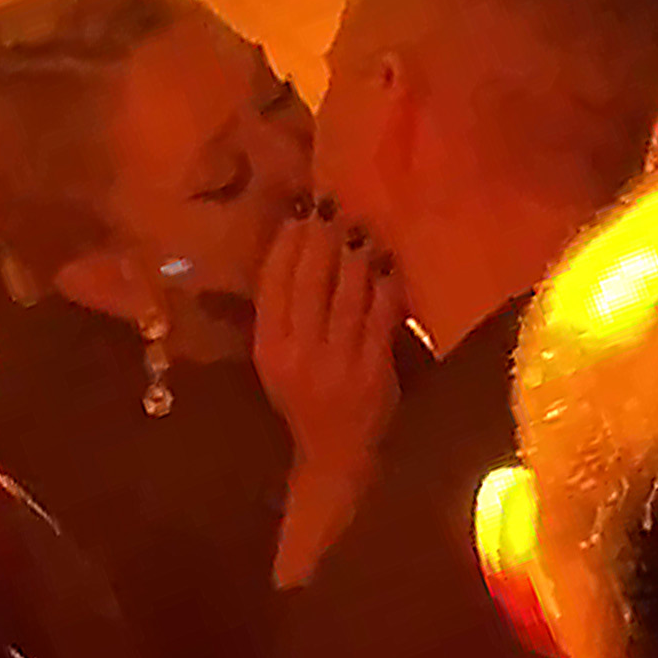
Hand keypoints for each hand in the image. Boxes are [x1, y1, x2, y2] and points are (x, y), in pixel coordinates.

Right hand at [255, 201, 401, 481]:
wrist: (335, 453)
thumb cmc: (305, 400)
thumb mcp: (277, 360)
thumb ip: (281, 314)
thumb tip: (292, 249)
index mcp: (268, 346)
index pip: (274, 281)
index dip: (287, 241)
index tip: (300, 209)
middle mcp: (297, 350)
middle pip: (309, 278)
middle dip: (321, 236)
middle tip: (334, 204)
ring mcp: (336, 359)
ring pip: (346, 291)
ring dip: (355, 252)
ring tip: (362, 226)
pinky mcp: (372, 367)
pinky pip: (380, 313)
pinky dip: (385, 284)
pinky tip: (389, 262)